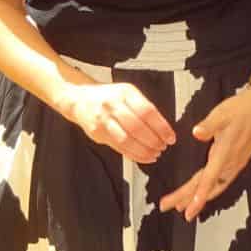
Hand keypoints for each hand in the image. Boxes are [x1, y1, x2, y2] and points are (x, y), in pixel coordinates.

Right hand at [56, 81, 174, 164]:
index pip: (147, 111)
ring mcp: (103, 119)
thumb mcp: (128, 94)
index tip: (170, 137)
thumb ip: (144, 108)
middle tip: (163, 147)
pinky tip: (144, 157)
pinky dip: (134, 155)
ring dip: (144, 151)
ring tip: (155, 154)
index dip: (161, 127)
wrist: (80, 100)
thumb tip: (164, 130)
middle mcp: (113, 105)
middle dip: (154, 141)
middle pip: (137, 127)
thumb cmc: (109, 97)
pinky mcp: (97, 133)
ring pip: (127, 140)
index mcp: (125, 93)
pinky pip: (118, 147)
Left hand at [159, 79, 250, 220]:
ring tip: (181, 207)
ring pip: (214, 187)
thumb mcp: (223, 113)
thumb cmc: (243, 109)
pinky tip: (203, 191)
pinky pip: (220, 182)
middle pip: (207, 187)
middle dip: (187, 200)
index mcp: (225, 153)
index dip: (197, 196)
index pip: (209, 179)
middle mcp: (231, 163)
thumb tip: (197, 132)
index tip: (187, 210)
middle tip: (167, 207)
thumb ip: (209, 125)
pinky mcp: (237, 161)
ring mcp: (235, 164)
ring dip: (197, 197)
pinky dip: (208, 190)